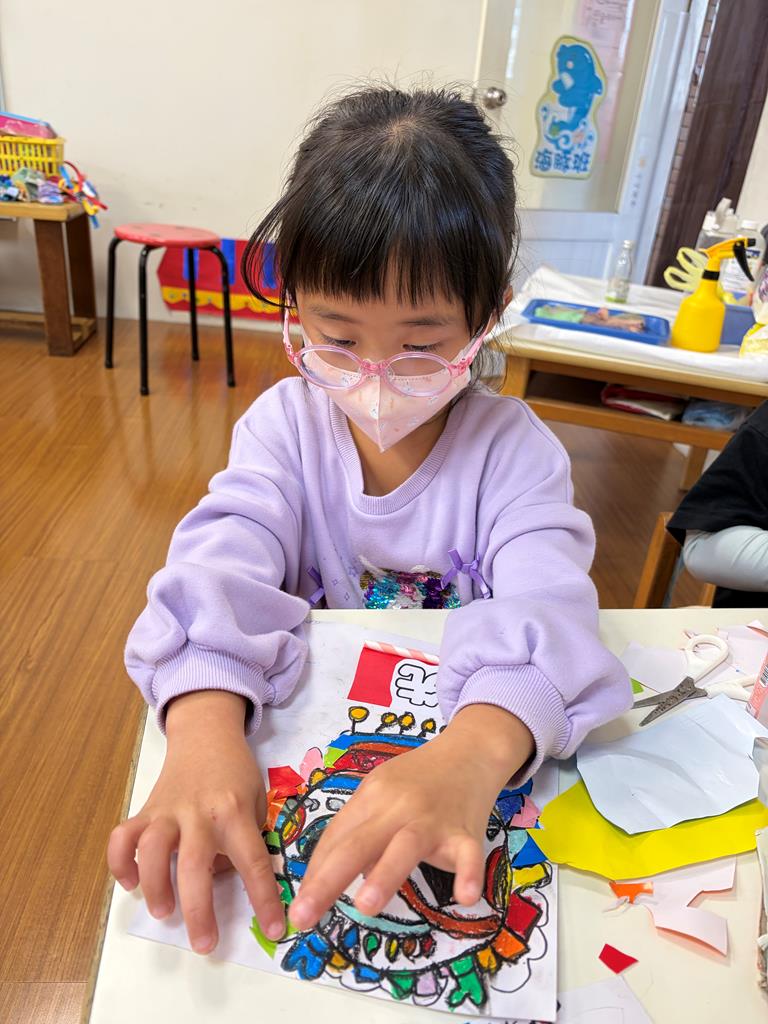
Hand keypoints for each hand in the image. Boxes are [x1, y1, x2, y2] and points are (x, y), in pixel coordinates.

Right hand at [107, 690, 283, 953]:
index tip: (274, 929)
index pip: (253, 861)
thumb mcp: (256, 801)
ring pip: (152, 850)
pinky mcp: (145, 809)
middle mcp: (200, 813)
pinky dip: (120, 862)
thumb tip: (226, 882)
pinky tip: (129, 881)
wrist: (206, 734)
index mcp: (235, 812)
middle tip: (204, 943)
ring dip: (154, 885)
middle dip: (198, 910)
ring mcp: (169, 810)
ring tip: (163, 911)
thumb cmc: (236, 775)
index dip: (264, 899)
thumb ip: (246, 840)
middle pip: (194, 865)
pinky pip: (123, 837)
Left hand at [288, 704, 533, 929]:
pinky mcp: (466, 831)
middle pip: (358, 843)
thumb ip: (361, 830)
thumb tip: (333, 876)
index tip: (298, 908)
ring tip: (365, 907)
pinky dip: (468, 874)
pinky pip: (468, 854)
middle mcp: (397, 806)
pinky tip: (466, 898)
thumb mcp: (383, 792)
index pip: (336, 837)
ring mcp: (432, 819)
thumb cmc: (419, 779)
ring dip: (384, 875)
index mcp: (372, 796)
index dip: (315, 872)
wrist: (470, 752)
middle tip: (302, 917)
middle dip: (327, 880)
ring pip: (405, 846)